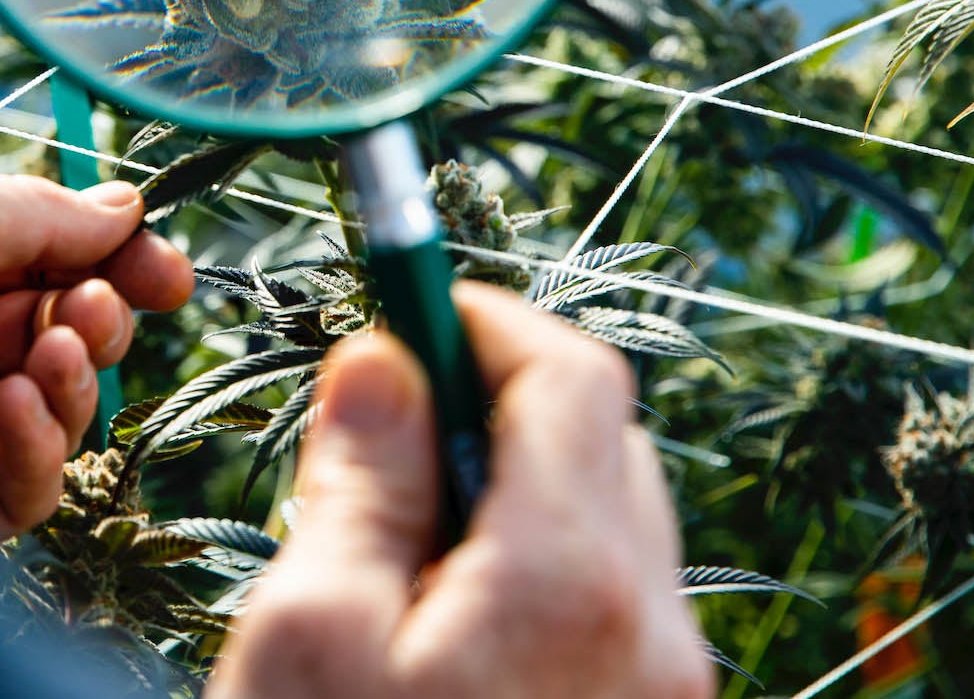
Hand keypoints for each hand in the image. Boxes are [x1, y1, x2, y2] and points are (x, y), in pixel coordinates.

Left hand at [0, 169, 192, 549]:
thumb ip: (37, 214)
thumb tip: (123, 208)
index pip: (48, 268)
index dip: (113, 268)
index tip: (166, 272)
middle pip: (63, 336)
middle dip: (95, 319)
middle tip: (87, 310)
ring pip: (58, 411)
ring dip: (69, 378)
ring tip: (42, 359)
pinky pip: (27, 484)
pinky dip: (35, 445)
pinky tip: (4, 411)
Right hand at [213, 284, 711, 698]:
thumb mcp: (308, 635)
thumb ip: (360, 484)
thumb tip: (383, 360)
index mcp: (570, 585)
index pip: (573, 376)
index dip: (484, 320)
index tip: (404, 312)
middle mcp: (652, 633)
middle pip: (605, 444)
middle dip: (501, 408)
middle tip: (387, 435)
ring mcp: (665, 690)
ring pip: (614, 526)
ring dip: (522, 496)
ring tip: (407, 551)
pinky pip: (614, 607)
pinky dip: (543, 576)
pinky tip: (451, 628)